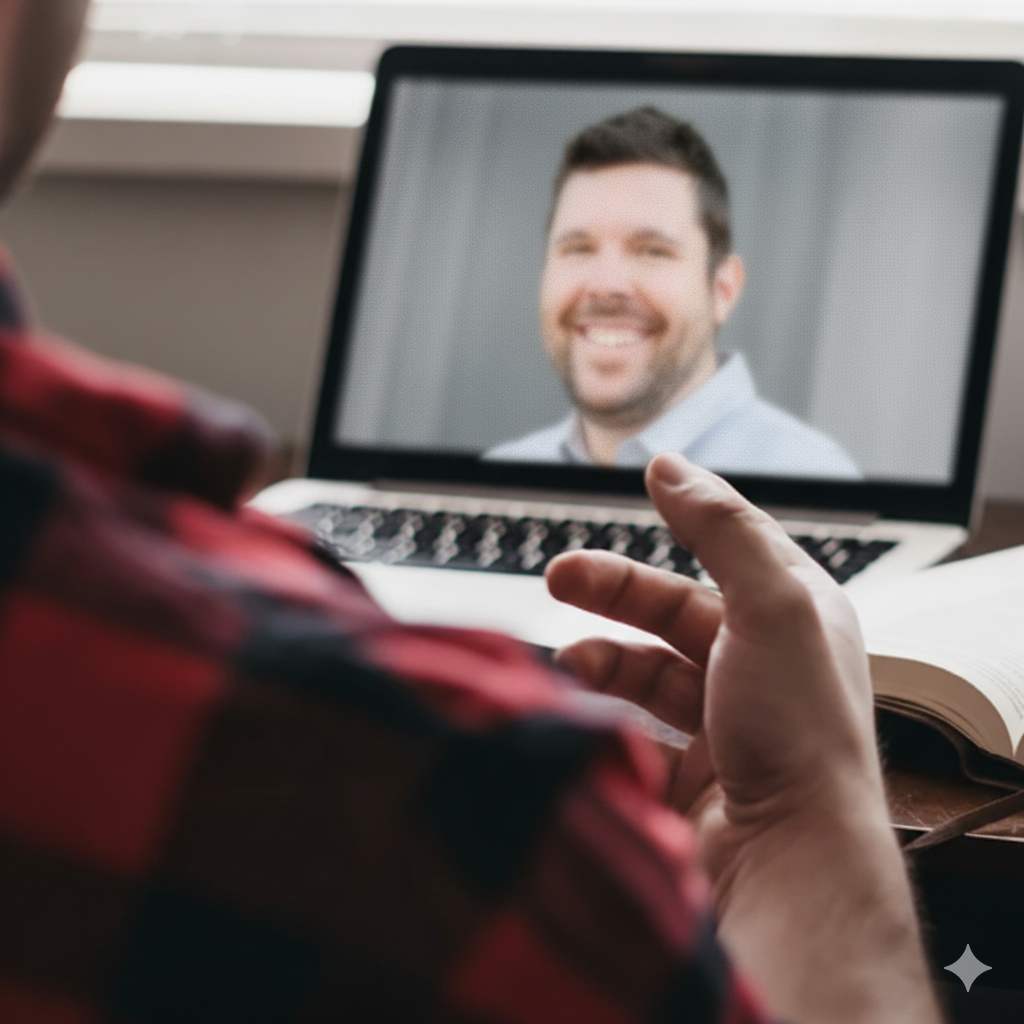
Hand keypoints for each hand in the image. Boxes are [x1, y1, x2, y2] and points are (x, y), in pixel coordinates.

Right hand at [546, 453, 938, 1023]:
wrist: (791, 862)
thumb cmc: (799, 735)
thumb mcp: (771, 605)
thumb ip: (721, 529)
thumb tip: (671, 467)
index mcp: (797, 618)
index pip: (737, 545)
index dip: (692, 512)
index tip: (645, 479)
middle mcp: (765, 667)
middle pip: (675, 607)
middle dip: (616, 589)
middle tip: (559, 577)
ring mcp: (725, 723)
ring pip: (647, 668)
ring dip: (603, 656)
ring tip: (570, 662)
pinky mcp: (690, 772)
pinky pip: (634, 725)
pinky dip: (604, 712)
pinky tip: (583, 707)